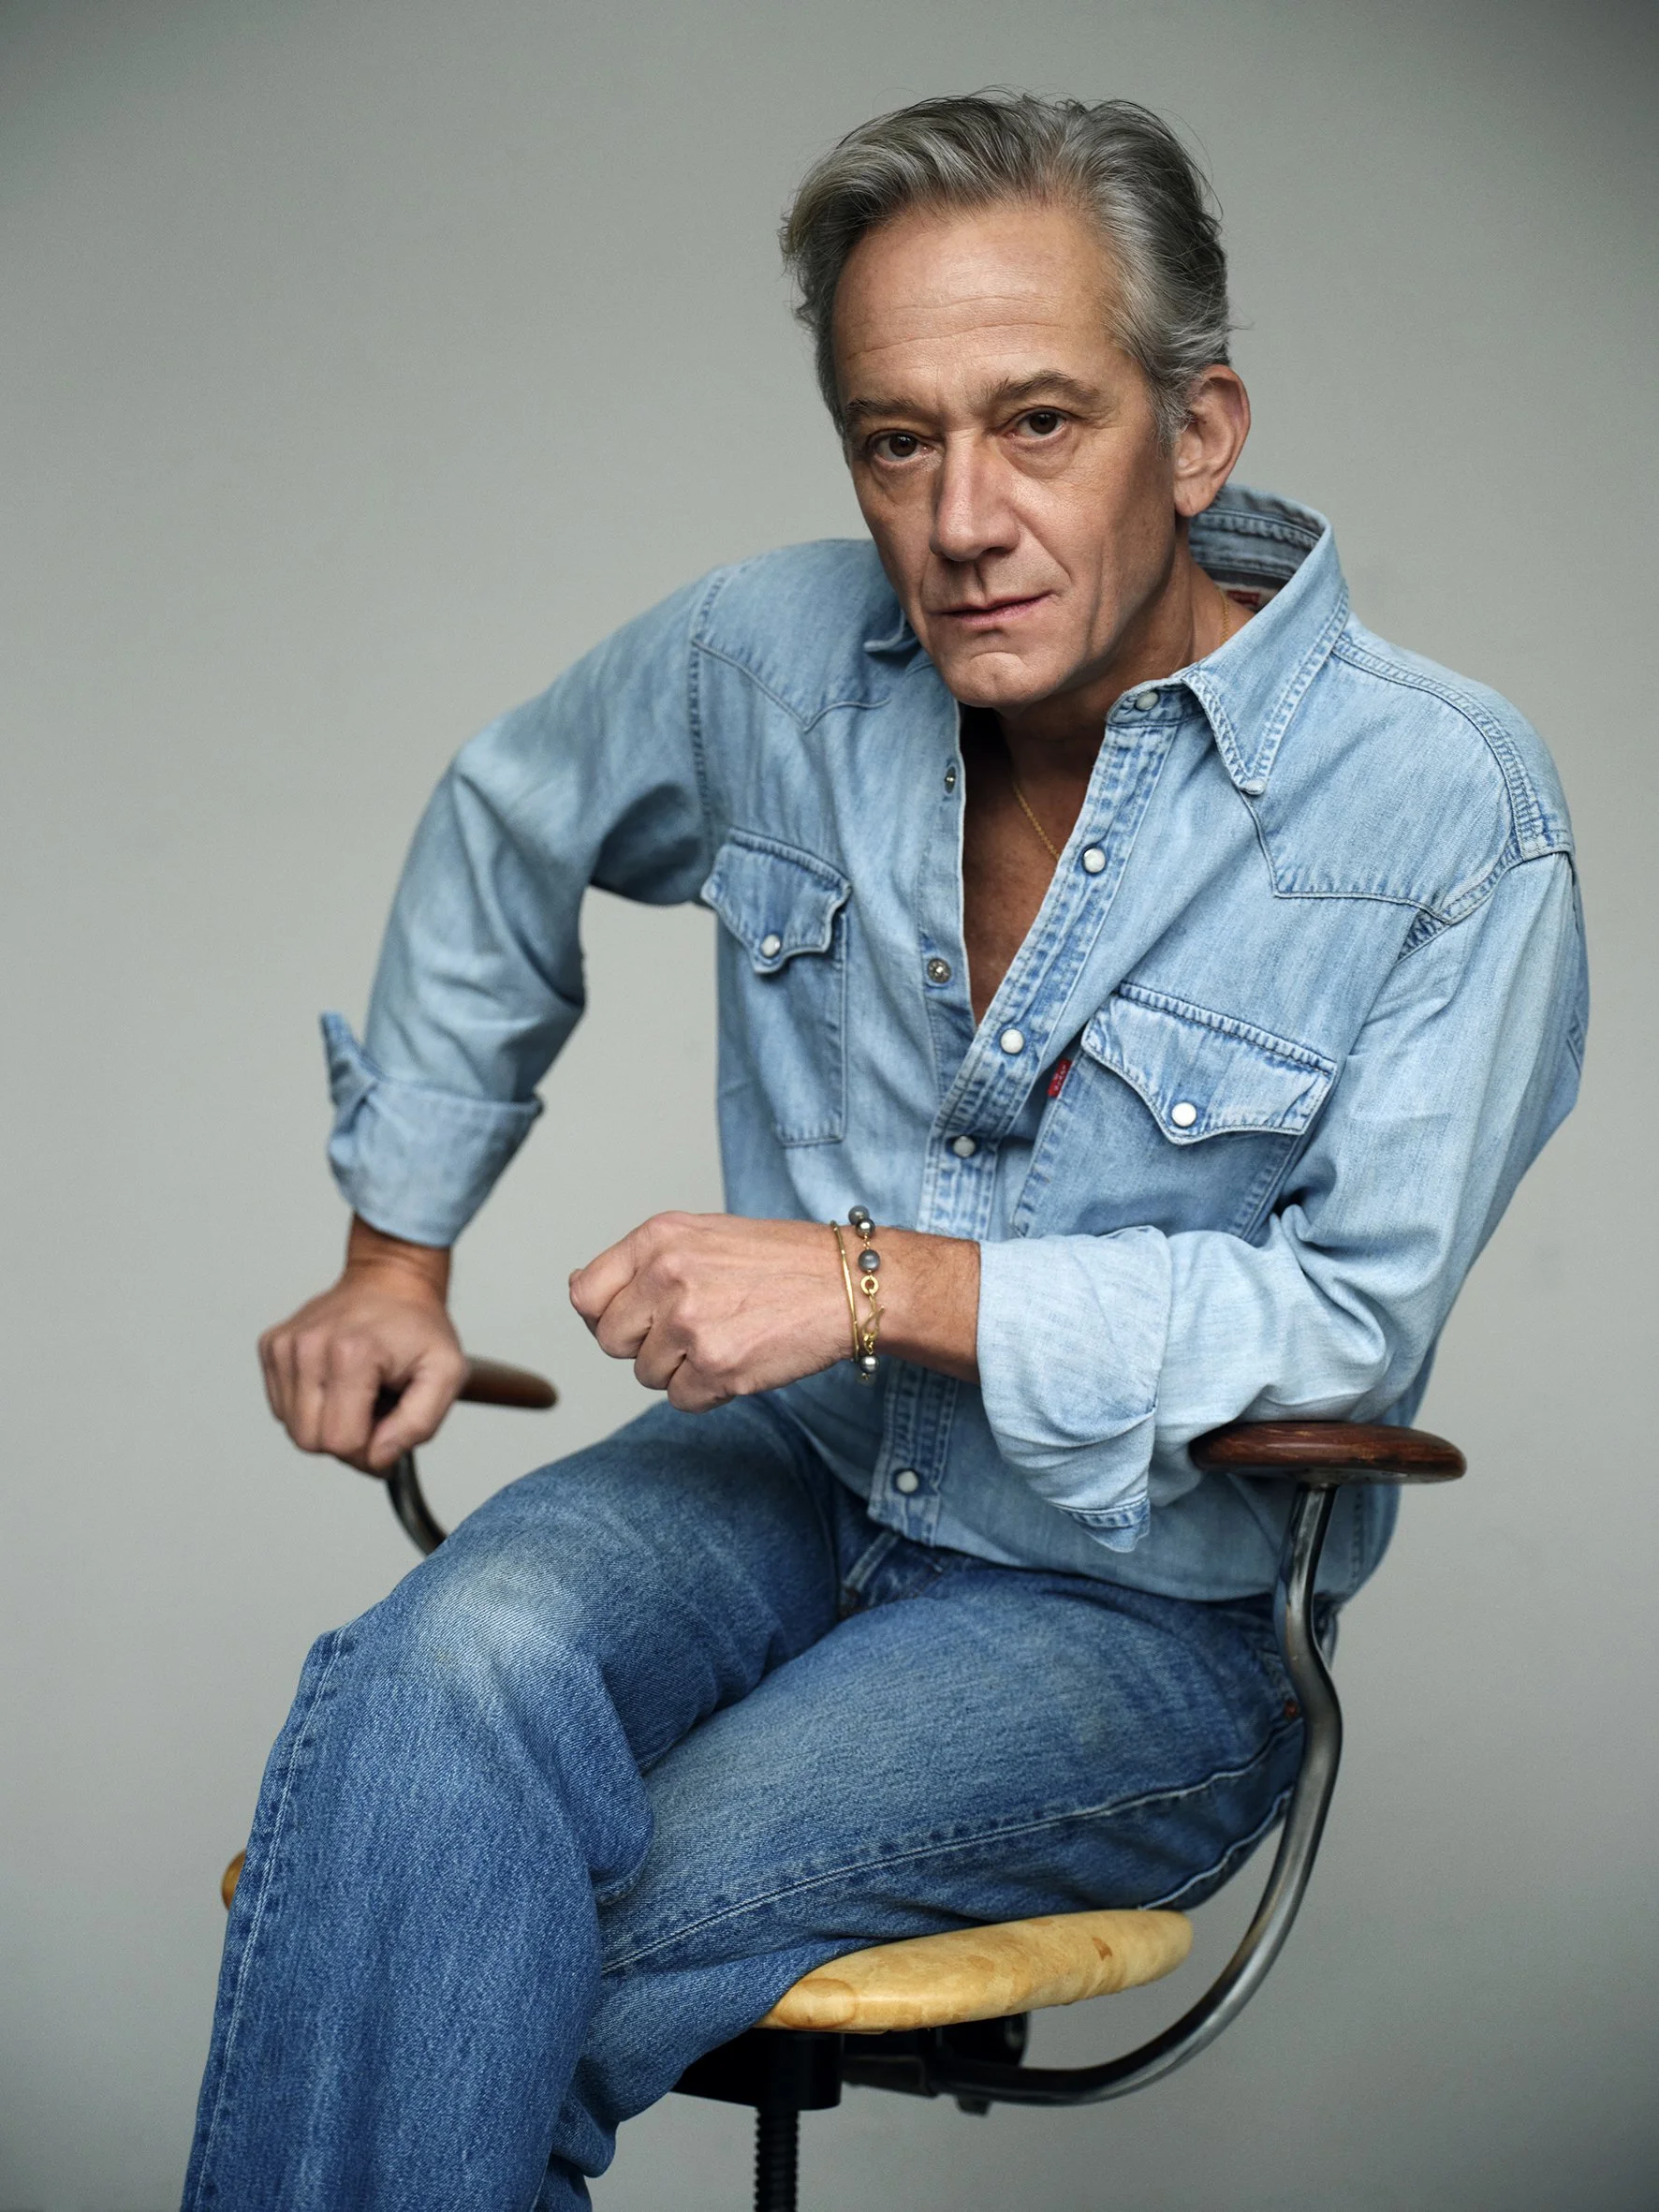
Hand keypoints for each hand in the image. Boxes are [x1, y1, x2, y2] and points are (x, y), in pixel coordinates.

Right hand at [258, 1217, 465, 1471]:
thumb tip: (377, 1458)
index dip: (369, 1448)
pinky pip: (281, 1405)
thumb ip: (419, 1424)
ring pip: (292, 1427)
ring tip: (356, 1389)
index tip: (388, 1421)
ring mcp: (284, 1345)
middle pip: (310, 1440)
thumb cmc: (419, 1327)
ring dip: (326, 1420)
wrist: (391, 1279)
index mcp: (351, 1354)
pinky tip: (335, 1379)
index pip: (341, 1443)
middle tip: (373, 1407)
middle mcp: (308, 1347)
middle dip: (345, 1438)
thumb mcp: (446, 1374)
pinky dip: (309, 1403)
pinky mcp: (272, 1345)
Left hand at [569, 1212, 981, 1411]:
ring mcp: (690, 1324)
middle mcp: (667, 1277)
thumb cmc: (781, 1261)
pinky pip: (681, 1400)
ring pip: (646, 1374)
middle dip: (644, 1345)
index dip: (603, 1315)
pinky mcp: (717, 1368)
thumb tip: (583, 1295)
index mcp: (658, 1238)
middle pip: (610, 1340)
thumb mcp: (703, 1235)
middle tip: (691, 1331)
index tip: (631, 1320)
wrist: (849, 1284)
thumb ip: (645, 1262)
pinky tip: (740, 1360)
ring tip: (726, 1338)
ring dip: (680, 1369)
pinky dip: (707, 1391)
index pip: (585, 1294)